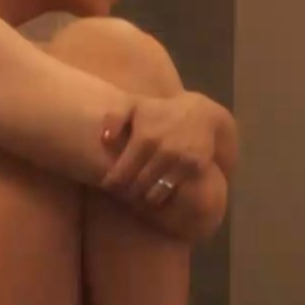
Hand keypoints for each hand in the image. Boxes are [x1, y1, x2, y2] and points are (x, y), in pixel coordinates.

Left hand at [99, 93, 227, 208]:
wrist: (200, 113)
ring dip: (143, 198)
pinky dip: (161, 196)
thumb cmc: (160, 111)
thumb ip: (114, 117)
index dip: (111, 184)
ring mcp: (180, 161)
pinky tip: (155, 192)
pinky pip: (171, 192)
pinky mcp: (194, 168)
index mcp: (144, 138)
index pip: (121, 174)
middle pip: (136, 187)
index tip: (108, 186)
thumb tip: (105, 139)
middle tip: (121, 193)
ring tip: (137, 195)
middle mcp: (162, 151)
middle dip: (126, 193)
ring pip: (154, 194)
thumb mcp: (135, 106)